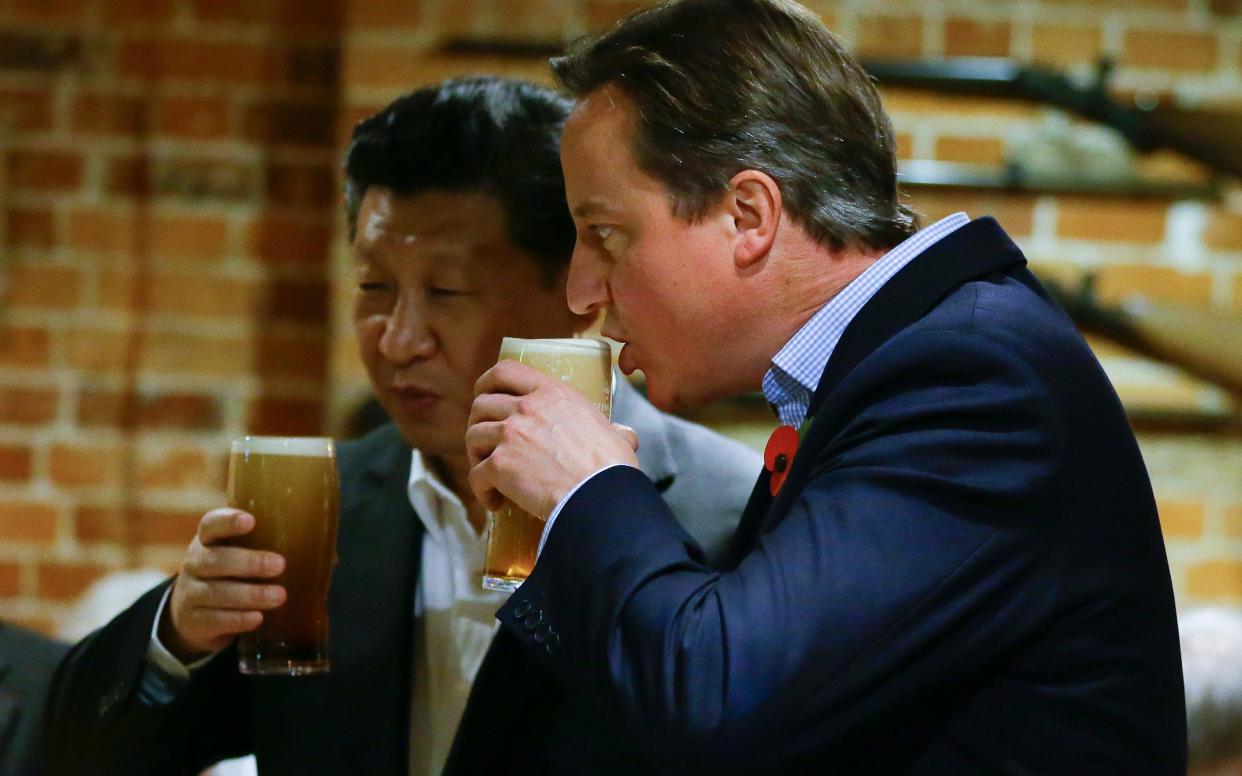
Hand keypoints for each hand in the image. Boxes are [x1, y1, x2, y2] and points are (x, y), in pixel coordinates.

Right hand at [159, 508, 286, 662]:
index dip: (228, 521)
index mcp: (209, 540)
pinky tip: (258, 618)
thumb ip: (278, 551)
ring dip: (250, 595)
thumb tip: (330, 557)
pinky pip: (214, 620)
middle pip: (215, 559)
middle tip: (279, 565)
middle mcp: (195, 563)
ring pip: (216, 592)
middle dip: (248, 562)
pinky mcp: (194, 622)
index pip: (211, 524)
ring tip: (279, 596)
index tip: (251, 521)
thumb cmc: (231, 576)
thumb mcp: (244, 560)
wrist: (193, 616)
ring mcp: (191, 593)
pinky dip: (237, 620)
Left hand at [467, 360, 639, 518]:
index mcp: (552, 393)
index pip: (506, 371)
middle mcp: (526, 407)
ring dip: (477, 457)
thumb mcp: (614, 435)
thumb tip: (625, 435)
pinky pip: (476, 475)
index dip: (487, 383)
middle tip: (487, 444)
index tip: (484, 395)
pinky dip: (481, 490)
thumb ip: (614, 430)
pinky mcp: (500, 464)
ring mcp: (510, 434)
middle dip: (478, 424)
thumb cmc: (611, 467)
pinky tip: (495, 502)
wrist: (599, 495)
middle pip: (481, 405)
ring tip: (490, 476)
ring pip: (473, 437)